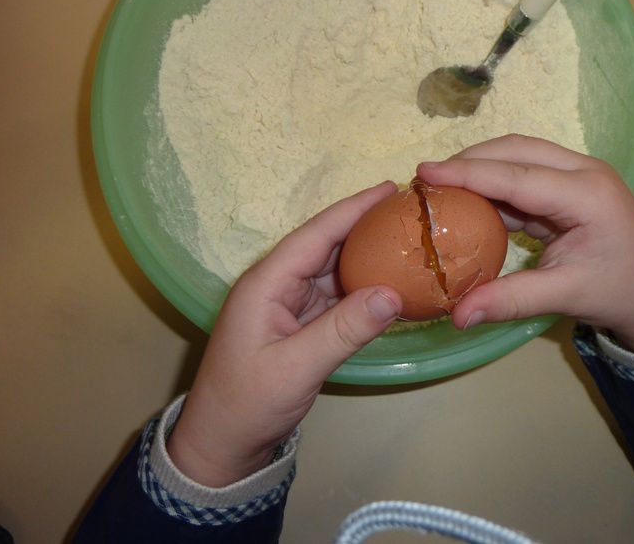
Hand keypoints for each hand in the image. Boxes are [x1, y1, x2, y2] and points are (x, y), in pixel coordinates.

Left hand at [167, 182, 402, 486]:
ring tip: (409, 240)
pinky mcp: (301, 325)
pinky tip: (391, 283)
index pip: (315, 236)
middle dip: (365, 227)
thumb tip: (393, 293)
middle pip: (326, 246)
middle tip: (411, 212)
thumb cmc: (247, 403)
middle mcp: (278, 286)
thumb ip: (343, 330)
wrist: (222, 444)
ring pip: (334, 271)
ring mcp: (290, 305)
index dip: (352, 210)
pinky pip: (337, 297)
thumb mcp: (296, 368)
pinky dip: (363, 289)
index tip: (390, 189)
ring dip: (368, 257)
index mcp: (267, 283)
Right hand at [416, 134, 633, 356]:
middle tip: (425, 179)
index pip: (517, 177)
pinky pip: (522, 175)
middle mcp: (583, 172)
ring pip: (518, 157)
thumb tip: (458, 315)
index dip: (468, 173)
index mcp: (588, 194)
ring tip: (439, 187)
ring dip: (479, 168)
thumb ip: (511, 300)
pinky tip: (467, 201)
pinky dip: (493, 185)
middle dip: (469, 161)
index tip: (425, 170)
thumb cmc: (618, 292)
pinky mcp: (567, 186)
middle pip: (516, 151)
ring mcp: (577, 175)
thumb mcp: (566, 296)